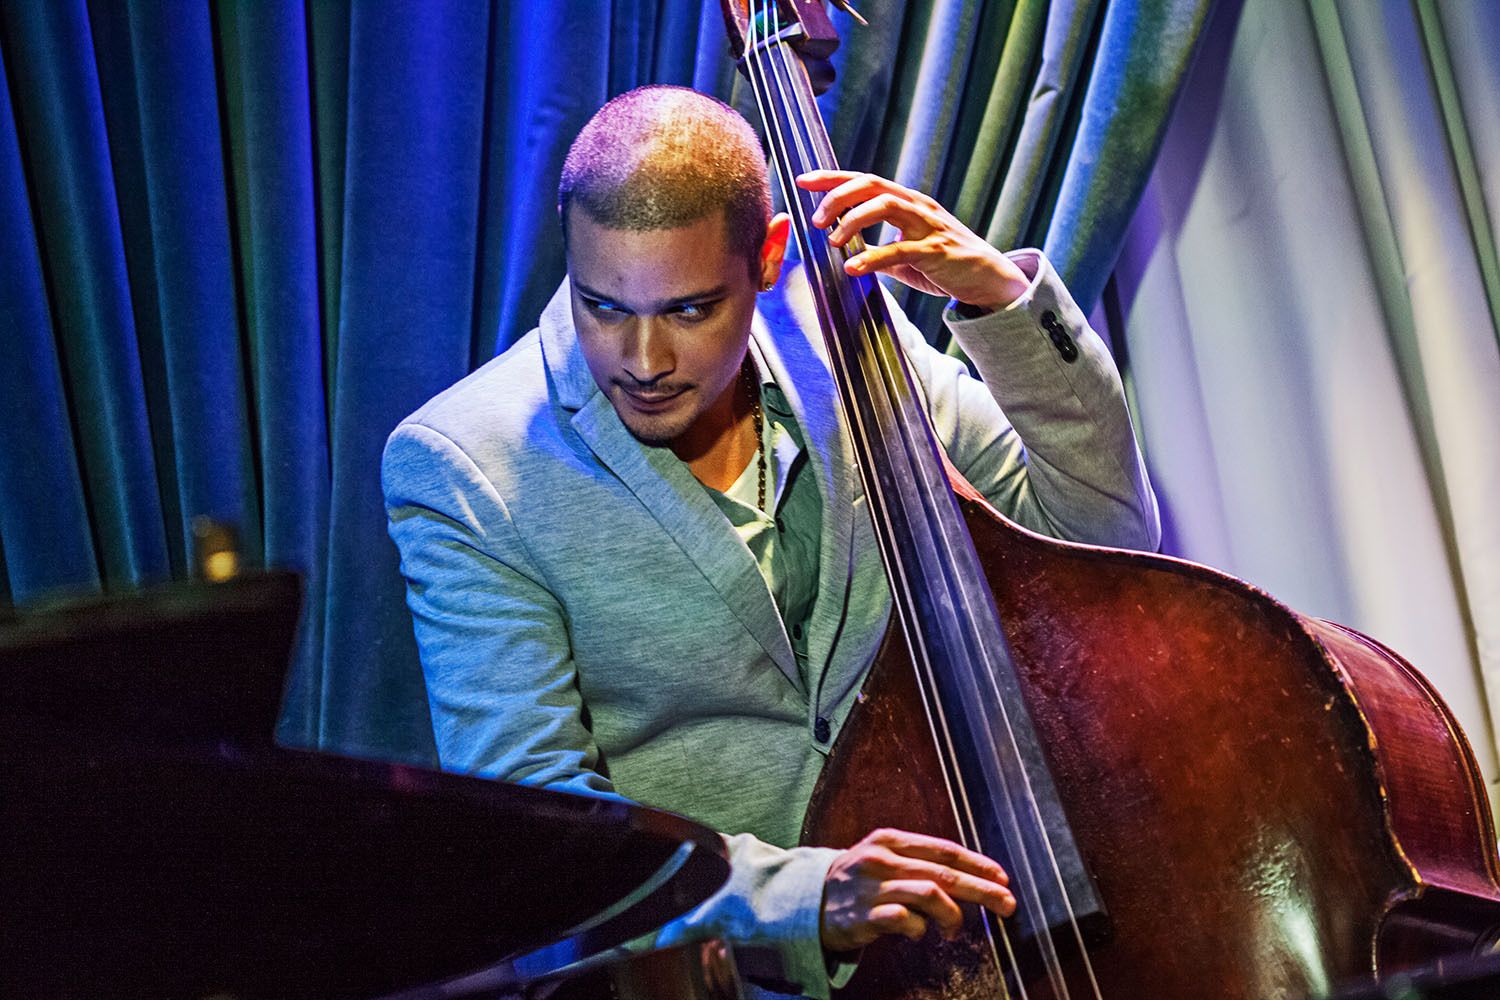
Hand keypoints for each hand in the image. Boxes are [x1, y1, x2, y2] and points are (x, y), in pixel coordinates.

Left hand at [796, 170, 1030, 309]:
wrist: (989, 279)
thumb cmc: (947, 265)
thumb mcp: (907, 256)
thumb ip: (880, 252)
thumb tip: (851, 256)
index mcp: (908, 202)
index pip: (865, 181)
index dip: (832, 178)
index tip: (803, 181)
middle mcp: (917, 206)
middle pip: (872, 185)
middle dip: (839, 195)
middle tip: (816, 218)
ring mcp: (929, 226)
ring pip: (886, 206)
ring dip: (853, 219)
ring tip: (832, 240)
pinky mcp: (937, 252)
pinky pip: (900, 249)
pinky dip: (872, 257)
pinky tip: (852, 267)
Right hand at [820, 827, 1015, 952]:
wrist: (804, 899)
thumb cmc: (854, 880)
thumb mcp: (881, 857)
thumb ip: (916, 862)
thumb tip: (965, 876)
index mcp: (890, 840)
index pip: (945, 850)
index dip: (978, 863)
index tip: (1003, 877)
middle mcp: (882, 860)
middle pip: (945, 873)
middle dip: (983, 889)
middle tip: (1007, 904)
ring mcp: (872, 887)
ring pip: (930, 894)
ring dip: (953, 914)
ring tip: (954, 928)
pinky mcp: (863, 916)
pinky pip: (905, 921)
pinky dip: (920, 929)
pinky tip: (919, 933)